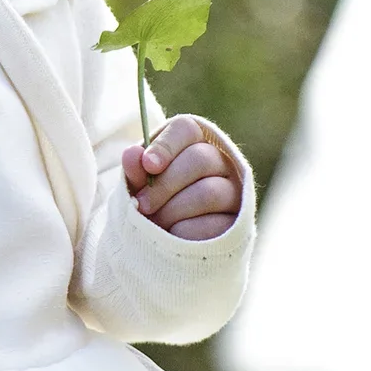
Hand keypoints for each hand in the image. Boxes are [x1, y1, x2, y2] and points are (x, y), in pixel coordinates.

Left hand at [122, 115, 241, 240]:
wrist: (168, 242)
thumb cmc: (154, 203)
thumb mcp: (139, 185)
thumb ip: (135, 170)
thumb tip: (132, 154)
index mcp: (194, 143)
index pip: (186, 128)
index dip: (166, 145)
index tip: (148, 165)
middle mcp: (220, 162)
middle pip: (200, 159)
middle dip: (164, 184)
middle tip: (142, 204)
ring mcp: (233, 192)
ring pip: (209, 192)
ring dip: (174, 209)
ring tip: (156, 222)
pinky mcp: (238, 223)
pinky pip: (214, 224)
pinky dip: (186, 230)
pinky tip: (173, 234)